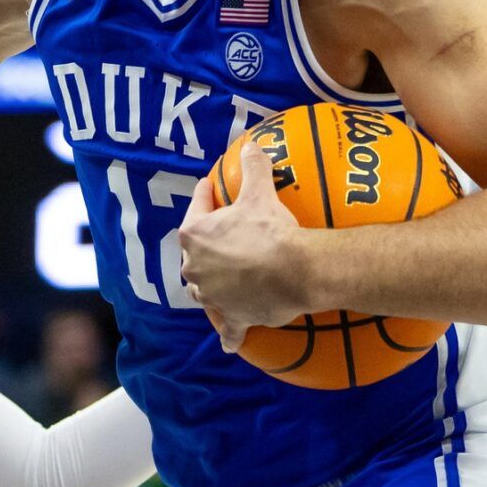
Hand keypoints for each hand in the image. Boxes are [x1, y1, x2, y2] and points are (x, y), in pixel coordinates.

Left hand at [177, 142, 315, 351]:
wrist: (293, 270)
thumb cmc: (270, 230)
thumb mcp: (260, 192)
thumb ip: (254, 167)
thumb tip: (253, 146)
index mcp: (195, 235)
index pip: (195, 209)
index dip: (203, 196)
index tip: (207, 188)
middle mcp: (195, 267)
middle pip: (193, 255)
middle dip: (202, 248)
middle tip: (219, 239)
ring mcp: (212, 296)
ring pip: (202, 291)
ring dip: (208, 286)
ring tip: (218, 281)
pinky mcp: (233, 317)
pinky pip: (229, 329)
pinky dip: (229, 334)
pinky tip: (228, 341)